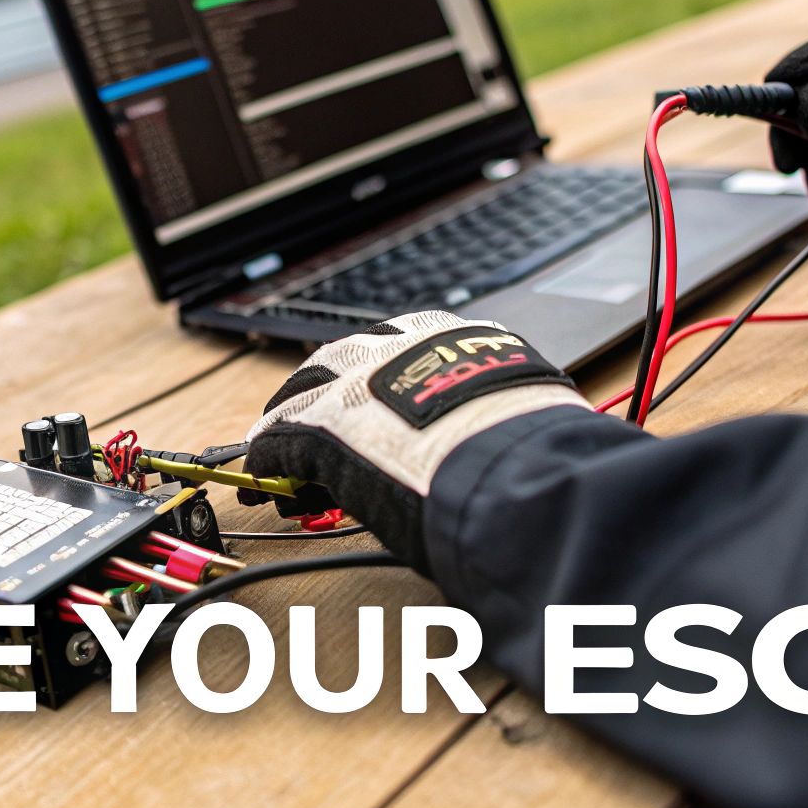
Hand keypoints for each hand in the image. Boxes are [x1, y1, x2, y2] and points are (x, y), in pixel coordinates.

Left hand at [244, 311, 587, 569]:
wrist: (518, 470)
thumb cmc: (539, 455)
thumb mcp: (522, 410)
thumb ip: (495, 410)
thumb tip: (499, 435)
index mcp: (463, 336)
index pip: (406, 347)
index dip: (384, 378)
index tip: (375, 398)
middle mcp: (406, 344)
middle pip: (346, 355)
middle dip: (325, 384)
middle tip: (311, 411)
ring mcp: (362, 377)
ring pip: (306, 386)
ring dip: (291, 413)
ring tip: (278, 441)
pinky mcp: (325, 420)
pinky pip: (285, 430)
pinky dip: (273, 451)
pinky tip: (267, 471)